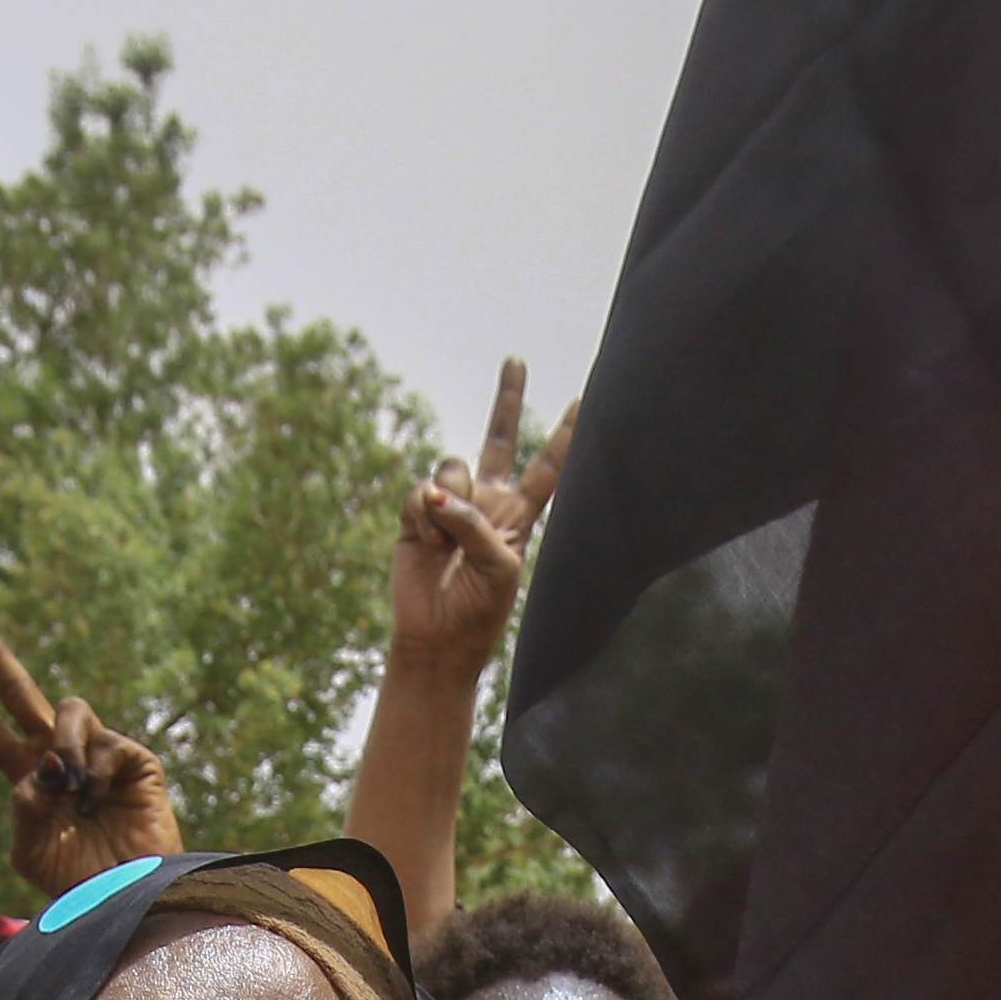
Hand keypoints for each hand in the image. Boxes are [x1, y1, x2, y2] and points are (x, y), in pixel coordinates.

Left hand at [0, 601, 184, 896]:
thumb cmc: (80, 886)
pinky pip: (102, 745)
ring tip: (68, 789)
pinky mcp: (134, 759)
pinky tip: (98, 807)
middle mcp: (58, 755)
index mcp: (27, 776)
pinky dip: (93, 777)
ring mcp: (96, 753)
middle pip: (19, 688)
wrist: (128, 903)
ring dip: (61, 744)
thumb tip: (42, 764)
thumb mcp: (31, 853)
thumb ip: (22, 810)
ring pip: (68, 709)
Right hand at [385, 358, 574, 676]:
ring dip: (451, 503)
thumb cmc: (479, 611)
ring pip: (453, 468)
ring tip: (447, 542)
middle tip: (517, 360)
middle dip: (508, 400)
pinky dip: (423, 516)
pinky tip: (427, 543)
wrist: (436, 639)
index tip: (585, 399)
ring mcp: (450, 506)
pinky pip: (421, 494)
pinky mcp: (416, 516)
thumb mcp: (499, 566)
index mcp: (519, 516)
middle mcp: (487, 502)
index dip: (564, 435)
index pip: (547, 468)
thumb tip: (436, 493)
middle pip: (499, 439)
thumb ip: (476, 523)